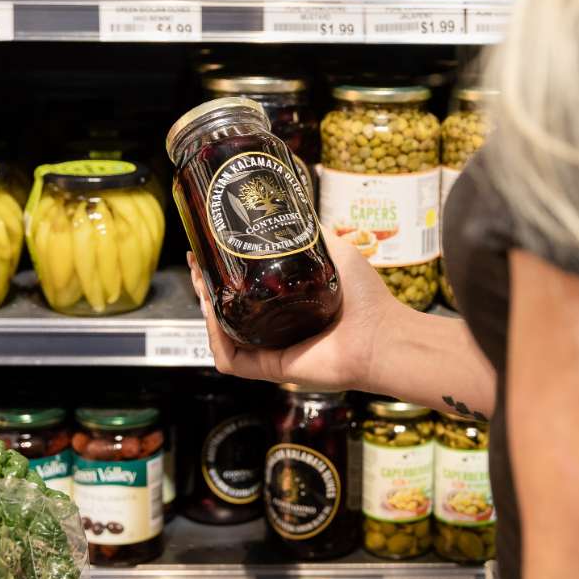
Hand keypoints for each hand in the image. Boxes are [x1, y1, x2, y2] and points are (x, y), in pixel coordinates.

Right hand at [188, 226, 404, 391]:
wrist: (382, 335)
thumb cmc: (368, 299)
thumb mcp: (336, 254)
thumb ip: (314, 236)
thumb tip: (294, 208)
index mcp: (286, 309)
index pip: (243, 293)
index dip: (221, 273)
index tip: (208, 249)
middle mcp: (275, 331)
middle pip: (225, 311)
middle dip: (205, 286)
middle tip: (196, 262)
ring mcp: (270, 352)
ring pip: (221, 334)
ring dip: (204, 308)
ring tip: (199, 281)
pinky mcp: (269, 370)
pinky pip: (229, 360)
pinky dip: (216, 338)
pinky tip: (213, 311)